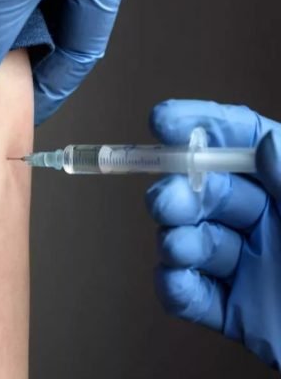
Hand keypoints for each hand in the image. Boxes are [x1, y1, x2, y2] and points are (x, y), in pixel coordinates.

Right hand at [146, 100, 280, 367]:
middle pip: (209, 192)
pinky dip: (177, 289)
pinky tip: (178, 281)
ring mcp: (250, 268)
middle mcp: (270, 223)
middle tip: (165, 201)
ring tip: (177, 246)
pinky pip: (194, 296)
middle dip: (179, 192)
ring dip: (176, 240)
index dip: (203, 126)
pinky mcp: (237, 312)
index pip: (245, 142)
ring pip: (194, 242)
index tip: (163, 122)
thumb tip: (262, 143)